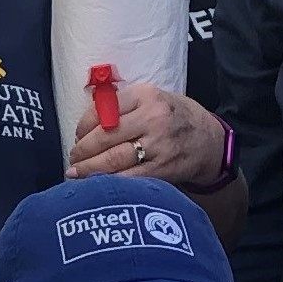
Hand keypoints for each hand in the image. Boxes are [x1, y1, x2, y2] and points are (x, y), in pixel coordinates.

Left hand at [66, 83, 224, 188]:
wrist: (209, 140)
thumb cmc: (174, 118)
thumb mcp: (152, 99)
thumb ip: (122, 106)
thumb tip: (85, 125)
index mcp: (146, 96)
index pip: (104, 109)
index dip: (83, 126)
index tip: (77, 136)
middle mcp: (152, 118)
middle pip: (105, 136)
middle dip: (82, 150)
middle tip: (73, 159)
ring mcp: (158, 145)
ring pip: (113, 159)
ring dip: (89, 169)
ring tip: (76, 173)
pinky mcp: (162, 169)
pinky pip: (128, 178)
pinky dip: (108, 182)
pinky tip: (96, 185)